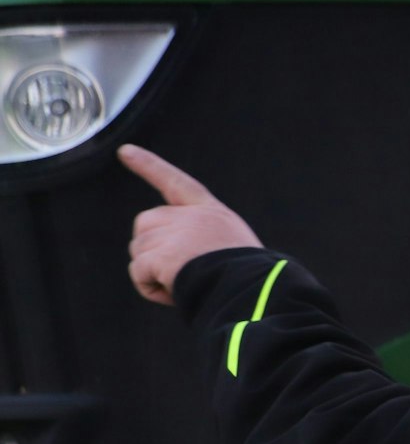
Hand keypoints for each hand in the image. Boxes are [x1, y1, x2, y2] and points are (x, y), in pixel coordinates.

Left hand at [120, 144, 260, 304]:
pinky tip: (176, 292)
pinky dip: (152, 288)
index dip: (148, 165)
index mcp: (211, 212)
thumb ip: (202, 239)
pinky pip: (139, 274)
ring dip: (154, 273)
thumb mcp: (234, 246)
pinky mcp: (159, 255)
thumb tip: (166, 259)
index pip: (175, 182)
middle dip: (154, 250)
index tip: (125, 151)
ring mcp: (172, 234)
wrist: (251, 290)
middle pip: (146, 225)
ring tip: (187, 284)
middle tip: (184, 272)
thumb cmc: (251, 279)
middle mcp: (189, 216)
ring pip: (139, 251)